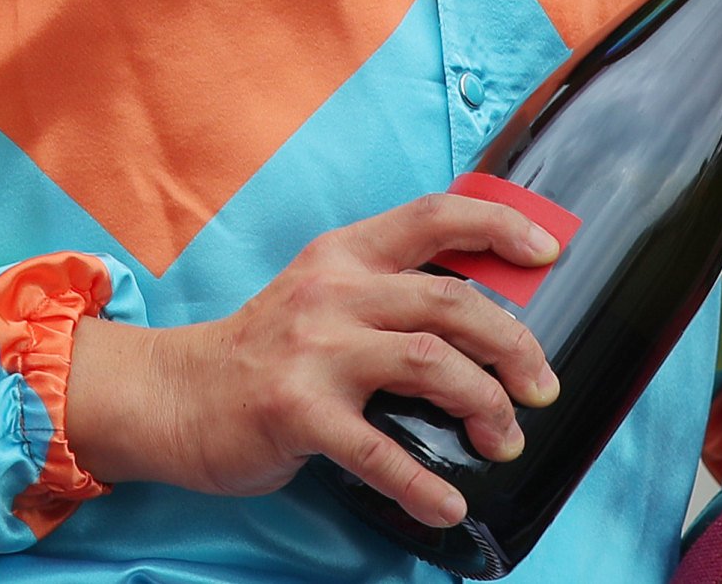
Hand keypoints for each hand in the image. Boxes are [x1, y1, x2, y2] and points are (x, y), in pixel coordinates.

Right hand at [62, 192, 561, 530]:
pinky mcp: (294, 410)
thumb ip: (386, 296)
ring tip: (503, 441)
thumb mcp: (322, 298)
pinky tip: (448, 505)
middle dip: (514, 345)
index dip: (500, 227)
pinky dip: (423, 484)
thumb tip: (483, 318)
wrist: (173, 396)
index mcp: (345, 255)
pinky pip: (377, 450)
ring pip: (427, 361)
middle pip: (450, 301)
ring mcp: (312, 350)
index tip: (548, 250)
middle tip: (541, 388)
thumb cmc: (262, 353)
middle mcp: (331, 292)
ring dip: (483, 404)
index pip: (435, 216)